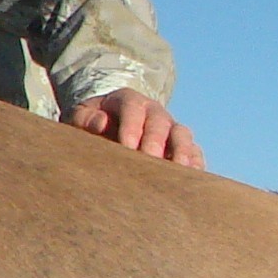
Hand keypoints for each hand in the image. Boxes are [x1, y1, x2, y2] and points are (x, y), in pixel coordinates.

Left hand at [66, 88, 204, 169]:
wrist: (110, 122)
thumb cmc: (92, 121)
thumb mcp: (81, 115)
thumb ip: (85, 118)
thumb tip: (101, 123)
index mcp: (129, 101)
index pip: (132, 108)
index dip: (131, 126)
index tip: (126, 146)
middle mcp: (154, 112)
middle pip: (159, 122)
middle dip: (155, 141)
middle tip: (150, 159)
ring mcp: (171, 128)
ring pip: (182, 134)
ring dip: (182, 150)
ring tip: (179, 168)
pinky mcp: (182, 146)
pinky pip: (195, 152)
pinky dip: (196, 162)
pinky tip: (194, 177)